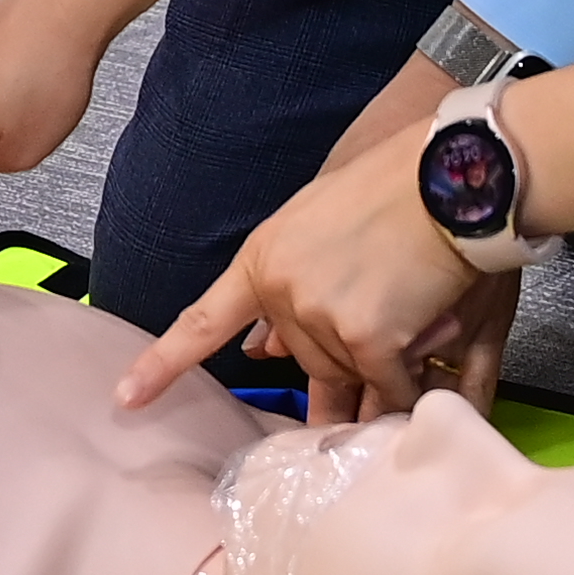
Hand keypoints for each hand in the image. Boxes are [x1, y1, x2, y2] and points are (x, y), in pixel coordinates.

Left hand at [115, 114, 487, 426]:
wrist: (446, 176)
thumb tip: (260, 351)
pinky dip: (409, 386)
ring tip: (413, 314)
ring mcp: (320, 319)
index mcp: (263, 260)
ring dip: (381, 368)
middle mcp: (281, 293)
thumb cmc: (394, 188)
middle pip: (308, 363)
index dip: (164, 365)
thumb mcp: (318, 225)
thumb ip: (285, 285)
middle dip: (346, 355)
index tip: (128, 398)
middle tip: (385, 310)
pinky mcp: (366, 340)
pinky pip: (387, 390)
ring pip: (350, 380)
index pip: (203, 323)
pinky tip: (427, 346)